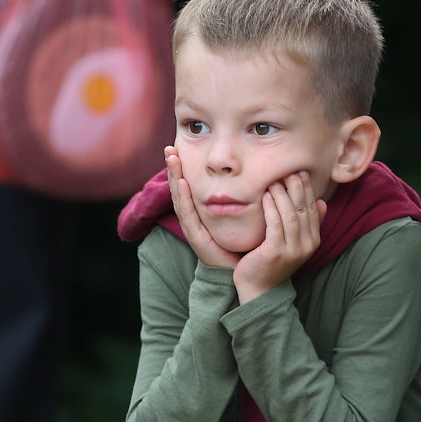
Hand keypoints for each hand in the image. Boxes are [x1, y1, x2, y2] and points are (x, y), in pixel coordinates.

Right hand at [165, 146, 241, 268]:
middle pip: (179, 189)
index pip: (188, 187)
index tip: (179, 149)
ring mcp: (192, 227)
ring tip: (172, 158)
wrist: (236, 273)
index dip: (182, 169)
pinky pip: (188, 214)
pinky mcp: (196, 237)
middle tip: (170, 148)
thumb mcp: (236, 218)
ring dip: (174, 177)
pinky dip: (184, 197)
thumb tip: (251, 178)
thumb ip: (238, 200)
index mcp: (200, 213)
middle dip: (173, 168)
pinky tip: (182, 183)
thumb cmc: (238, 245)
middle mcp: (193, 218)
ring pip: (179, 198)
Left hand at [234, 171, 327, 302]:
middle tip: (288, 170)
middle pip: (303, 209)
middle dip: (296, 187)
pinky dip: (271, 208)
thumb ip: (307, 224)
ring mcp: (292, 250)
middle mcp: (306, 245)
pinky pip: (275, 225)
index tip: (299, 172)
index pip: (312, 209)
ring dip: (282, 195)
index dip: (307, 190)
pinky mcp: (275, 252)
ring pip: (290, 215)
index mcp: (313, 241)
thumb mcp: (294, 242)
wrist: (259, 290)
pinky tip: (265, 196)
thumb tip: (321, 202)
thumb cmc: (272, 262)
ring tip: (274, 180)